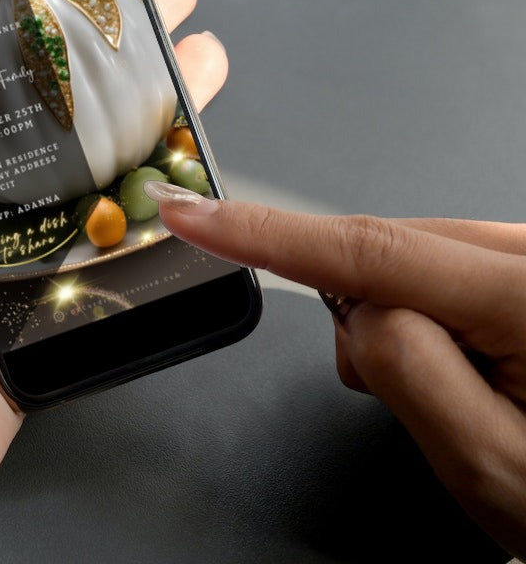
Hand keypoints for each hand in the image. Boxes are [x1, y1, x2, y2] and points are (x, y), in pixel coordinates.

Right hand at [151, 192, 525, 557]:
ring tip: (478, 397)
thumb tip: (352, 308)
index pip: (366, 249)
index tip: (191, 213)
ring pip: (420, 258)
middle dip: (372, 314)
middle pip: (394, 250)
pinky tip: (487, 368)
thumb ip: (406, 373)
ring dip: (414, 322)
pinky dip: (440, 313)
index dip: (263, 231)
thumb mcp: (493, 469)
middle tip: (431, 404)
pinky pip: (452, 266)